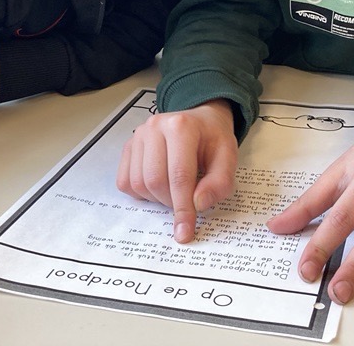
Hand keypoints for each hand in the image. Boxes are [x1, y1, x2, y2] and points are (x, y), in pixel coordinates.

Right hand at [116, 100, 237, 242]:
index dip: (183, 208)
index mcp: (181, 126)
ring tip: (174, 190)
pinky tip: (158, 186)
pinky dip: (141, 193)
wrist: (201, 121)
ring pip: (138, 183)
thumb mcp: (228, 157)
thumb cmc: (213, 139)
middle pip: (155, 181)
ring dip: (156, 198)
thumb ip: (219, 182)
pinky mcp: (129, 146)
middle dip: (171, 202)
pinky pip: (125, 182)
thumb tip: (198, 204)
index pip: (179, 176)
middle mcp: (155, 127)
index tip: (185, 232)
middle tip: (186, 202)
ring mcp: (138, 135)